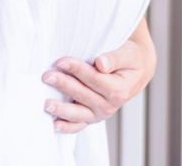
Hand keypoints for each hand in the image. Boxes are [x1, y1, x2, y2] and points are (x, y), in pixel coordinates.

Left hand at [41, 27, 156, 132]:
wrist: (135, 71)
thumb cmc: (130, 59)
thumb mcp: (128, 54)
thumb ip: (114, 58)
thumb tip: (101, 64)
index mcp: (119, 91)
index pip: (94, 79)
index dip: (77, 70)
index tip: (61, 61)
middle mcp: (110, 106)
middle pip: (83, 95)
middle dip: (64, 85)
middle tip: (47, 76)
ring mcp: (99, 114)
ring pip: (78, 114)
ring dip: (61, 109)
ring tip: (46, 104)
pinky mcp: (91, 117)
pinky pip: (78, 125)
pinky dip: (66, 127)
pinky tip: (54, 124)